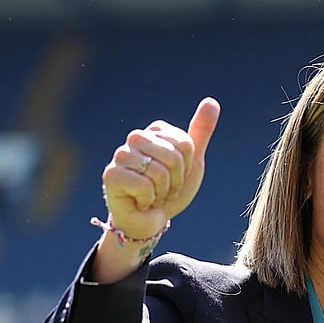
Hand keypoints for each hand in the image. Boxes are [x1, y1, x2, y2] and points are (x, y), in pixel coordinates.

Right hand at [101, 97, 219, 237]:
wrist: (148, 221)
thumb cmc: (169, 191)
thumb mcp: (191, 162)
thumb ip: (201, 132)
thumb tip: (212, 101)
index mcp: (156, 131)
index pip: (186, 145)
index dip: (186, 168)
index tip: (175, 176)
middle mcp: (136, 137)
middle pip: (174, 157)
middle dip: (175, 182)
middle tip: (162, 189)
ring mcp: (121, 155)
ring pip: (159, 173)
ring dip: (161, 193)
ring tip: (151, 195)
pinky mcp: (111, 174)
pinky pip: (144, 186)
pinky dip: (148, 201)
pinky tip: (139, 201)